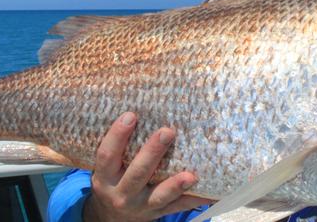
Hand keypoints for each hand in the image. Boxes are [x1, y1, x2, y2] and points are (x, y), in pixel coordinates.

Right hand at [83, 112, 212, 221]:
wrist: (112, 218)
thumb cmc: (113, 180)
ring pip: (159, 196)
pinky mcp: (158, 213)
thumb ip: (119, 147)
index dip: (117, 135)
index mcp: (105, 178)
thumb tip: (141, 106)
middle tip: (168, 131)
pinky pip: (178, 207)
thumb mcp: (107, 168)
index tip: (131, 115)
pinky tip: (211, 192)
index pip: (107, 155)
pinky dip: (194, 199)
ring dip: (175, 185)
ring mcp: (141, 206)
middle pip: (137, 173)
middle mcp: (122, 193)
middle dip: (152, 153)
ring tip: (191, 175)